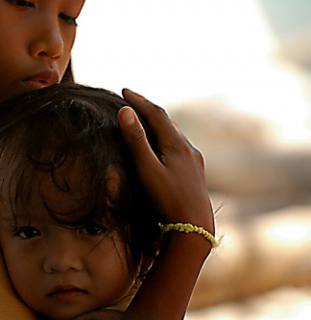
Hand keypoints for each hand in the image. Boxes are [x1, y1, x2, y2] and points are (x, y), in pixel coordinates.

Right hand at [118, 89, 213, 232]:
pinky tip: (165, 149)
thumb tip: (125, 111)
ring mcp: (194, 161)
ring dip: (159, 124)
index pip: (156, 113)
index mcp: (176, 144)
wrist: (194, 228)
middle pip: (167, 121)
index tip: (124, 91)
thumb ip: (136, 140)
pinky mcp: (196, 173)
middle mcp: (188, 149)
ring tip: (146, 121)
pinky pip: (180, 148)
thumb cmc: (168, 199)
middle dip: (149, 110)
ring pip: (175, 135)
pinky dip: (167, 140)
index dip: (139, 101)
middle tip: (133, 102)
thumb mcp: (147, 169)